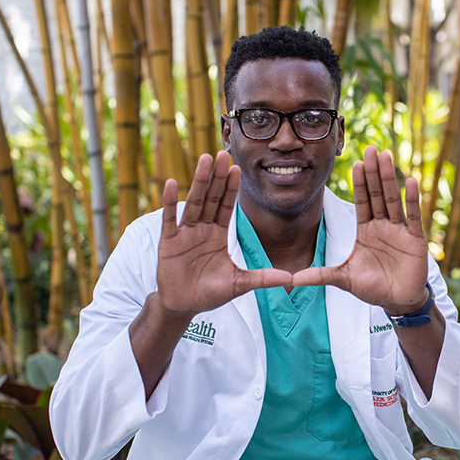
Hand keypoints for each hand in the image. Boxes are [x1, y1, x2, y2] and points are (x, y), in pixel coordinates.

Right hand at [157, 151, 291, 316]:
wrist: (184, 305)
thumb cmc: (210, 293)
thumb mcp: (239, 284)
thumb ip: (262, 278)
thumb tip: (291, 278)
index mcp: (218, 234)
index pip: (227, 206)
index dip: (232, 188)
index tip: (239, 169)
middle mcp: (202, 229)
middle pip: (212, 198)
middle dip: (218, 177)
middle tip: (223, 153)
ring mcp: (185, 233)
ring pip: (194, 203)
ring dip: (199, 181)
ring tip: (205, 160)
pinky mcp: (168, 242)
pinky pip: (170, 219)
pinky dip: (170, 203)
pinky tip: (171, 183)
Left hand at [292, 146, 430, 312]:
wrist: (397, 302)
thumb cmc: (374, 287)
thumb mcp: (344, 279)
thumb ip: (321, 275)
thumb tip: (294, 278)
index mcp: (367, 230)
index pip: (362, 201)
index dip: (359, 182)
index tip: (356, 162)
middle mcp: (383, 225)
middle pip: (377, 194)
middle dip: (374, 172)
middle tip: (371, 148)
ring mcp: (400, 231)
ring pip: (393, 200)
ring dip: (390, 178)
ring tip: (387, 157)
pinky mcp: (415, 240)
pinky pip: (413, 217)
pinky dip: (412, 200)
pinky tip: (411, 181)